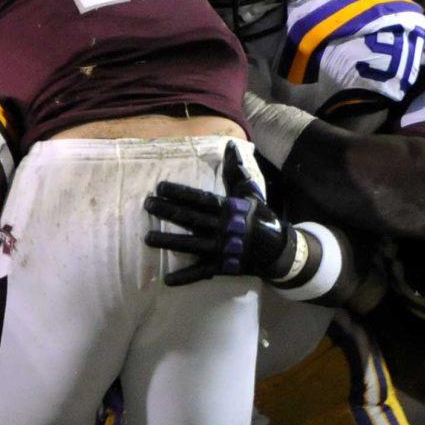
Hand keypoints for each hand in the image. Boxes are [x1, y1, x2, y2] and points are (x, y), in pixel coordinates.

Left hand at [144, 142, 293, 284]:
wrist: (277, 250)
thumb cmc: (259, 218)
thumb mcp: (249, 193)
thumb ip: (235, 171)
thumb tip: (230, 144)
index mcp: (228, 209)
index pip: (200, 199)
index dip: (180, 192)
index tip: (159, 187)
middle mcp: (222, 228)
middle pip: (190, 218)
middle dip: (168, 211)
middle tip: (147, 204)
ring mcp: (221, 249)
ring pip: (191, 245)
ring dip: (168, 242)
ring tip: (147, 238)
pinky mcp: (222, 267)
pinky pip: (200, 273)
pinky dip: (184, 277)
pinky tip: (166, 280)